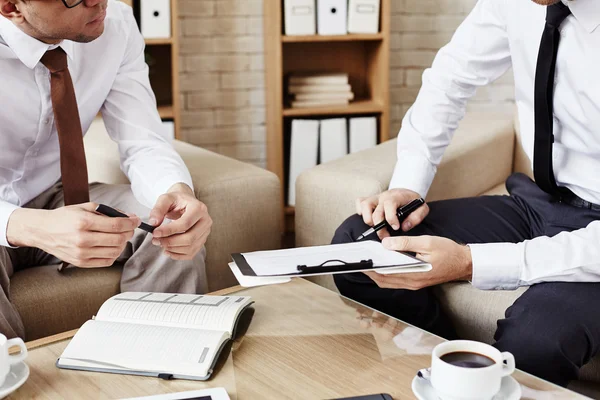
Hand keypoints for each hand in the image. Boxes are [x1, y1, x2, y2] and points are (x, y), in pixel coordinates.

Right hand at [6, 203, 139, 267]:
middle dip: (129, 232)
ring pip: (115, 251)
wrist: (42, 231)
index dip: (131, 222)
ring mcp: (81, 253)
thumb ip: (107, 211)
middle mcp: (83, 239)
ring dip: (123, 243)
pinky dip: (114, 253)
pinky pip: (107, 261)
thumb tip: (128, 217)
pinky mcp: (81, 263)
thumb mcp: (84, 207)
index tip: (136, 220)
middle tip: (130, 228)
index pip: (116, 224)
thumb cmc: (64, 217)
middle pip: (118, 239)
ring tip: (120, 236)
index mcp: (84, 222)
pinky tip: (112, 246)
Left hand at [149, 183, 211, 259]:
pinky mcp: (203, 239)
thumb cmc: (176, 200)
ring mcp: (206, 231)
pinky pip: (192, 252)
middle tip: (155, 241)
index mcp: (198, 208)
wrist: (186, 202)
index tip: (155, 233)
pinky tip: (168, 251)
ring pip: (191, 247)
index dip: (169, 231)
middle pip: (190, 238)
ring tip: (160, 244)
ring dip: (174, 249)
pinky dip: (179, 255)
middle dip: (171, 242)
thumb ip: (158, 209)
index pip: (185, 224)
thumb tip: (153, 223)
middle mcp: (206, 220)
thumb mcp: (165, 199)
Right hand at [356, 189, 428, 238]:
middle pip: (376, 211)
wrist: (407, 192)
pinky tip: (368, 217)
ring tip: (374, 226)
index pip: (389, 205)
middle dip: (380, 226)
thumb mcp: (422, 207)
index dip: (391, 218)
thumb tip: (404, 226)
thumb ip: (416, 217)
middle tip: (385, 235)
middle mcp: (384, 196)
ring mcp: (376, 197)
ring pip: (365, 205)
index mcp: (396, 196)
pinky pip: (360, 202)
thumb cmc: (412, 201)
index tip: (395, 227)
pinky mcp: (370, 200)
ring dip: (367, 218)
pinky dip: (360, 211)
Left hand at [364, 236, 472, 289]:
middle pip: (384, 280)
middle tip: (356, 262)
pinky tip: (380, 266)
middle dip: (369, 271)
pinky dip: (385, 275)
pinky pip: (395, 281)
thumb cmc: (448, 251)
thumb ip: (405, 243)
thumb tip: (386, 244)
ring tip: (364, 263)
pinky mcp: (416, 282)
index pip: (386, 272)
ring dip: (375, 274)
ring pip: (388, 282)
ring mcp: (414, 284)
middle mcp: (413, 282)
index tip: (359, 261)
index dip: (370, 268)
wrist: (464, 263)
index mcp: (415, 273)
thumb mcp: (426, 242)